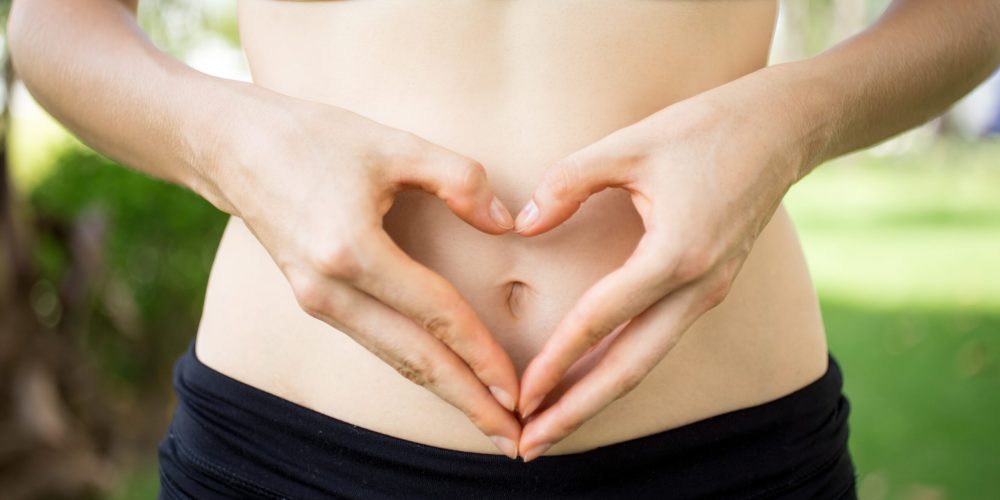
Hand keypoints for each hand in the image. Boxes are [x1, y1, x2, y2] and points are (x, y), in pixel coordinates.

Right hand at [204, 91, 521, 457]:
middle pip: (413, 360)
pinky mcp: (313, 300)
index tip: (519, 390)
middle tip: (516, 441)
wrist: (230, 146)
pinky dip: (416, 367)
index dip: (481, 354)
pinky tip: (447, 380)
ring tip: (490, 422)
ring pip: (394, 359)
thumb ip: (459, 179)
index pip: (434, 315)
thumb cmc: (313, 137)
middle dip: (468, 402)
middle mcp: (329, 289)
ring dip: (445, 393)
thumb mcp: (393, 144)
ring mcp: (316, 300)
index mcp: (350, 250)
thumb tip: (507, 225)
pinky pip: (376, 342)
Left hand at [511, 81, 805, 460]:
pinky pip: (659, 340)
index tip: (520, 396)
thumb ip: (569, 182)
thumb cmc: (706, 129)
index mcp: (676, 254)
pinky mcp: (709, 288)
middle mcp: (697, 287)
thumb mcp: (630, 144)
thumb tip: (524, 224)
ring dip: (598, 397)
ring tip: (553, 426)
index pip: (601, 319)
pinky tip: (591, 379)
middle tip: (531, 445)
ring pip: (646, 361)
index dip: (556, 360)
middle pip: (630, 368)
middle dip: (577, 410)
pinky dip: (622, 368)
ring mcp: (708, 293)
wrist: (782, 128)